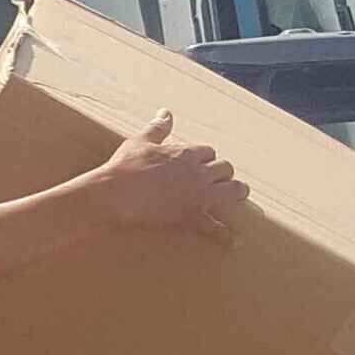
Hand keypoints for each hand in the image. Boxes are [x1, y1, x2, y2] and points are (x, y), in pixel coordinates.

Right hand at [96, 111, 245, 238]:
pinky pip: (216, 228)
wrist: (116, 194)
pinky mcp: (192, 217)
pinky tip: (236, 242)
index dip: (205, 157)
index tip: (199, 163)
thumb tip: (165, 112)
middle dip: (223, 173)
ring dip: (237, 192)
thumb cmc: (125, 167)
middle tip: (217, 179)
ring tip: (238, 195)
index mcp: (186, 153)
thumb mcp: (140, 141)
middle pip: (225, 168)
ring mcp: (198, 195)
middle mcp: (198, 172)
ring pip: (233, 190)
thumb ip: (157, 127)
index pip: (208, 151)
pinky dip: (226, 236)